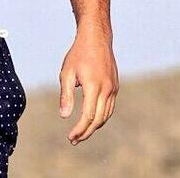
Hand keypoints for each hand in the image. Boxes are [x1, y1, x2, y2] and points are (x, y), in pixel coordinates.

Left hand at [59, 26, 118, 144]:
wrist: (96, 38)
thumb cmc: (78, 54)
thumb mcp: (67, 72)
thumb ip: (66, 95)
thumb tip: (64, 116)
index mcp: (94, 86)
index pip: (88, 116)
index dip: (80, 129)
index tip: (70, 138)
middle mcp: (107, 89)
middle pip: (99, 120)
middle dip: (87, 132)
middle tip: (74, 140)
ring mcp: (113, 88)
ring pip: (106, 115)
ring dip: (95, 126)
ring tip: (81, 133)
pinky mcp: (115, 86)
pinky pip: (109, 106)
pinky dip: (101, 116)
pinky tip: (91, 118)